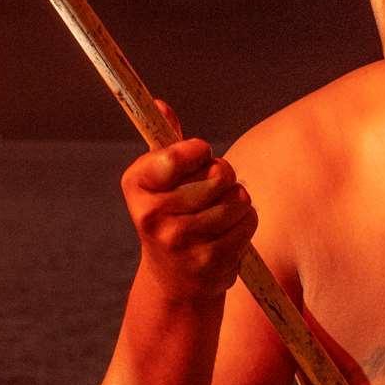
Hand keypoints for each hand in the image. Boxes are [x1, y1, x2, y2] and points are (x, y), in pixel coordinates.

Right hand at [120, 117, 254, 298]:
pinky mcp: (208, 261)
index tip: (200, 154)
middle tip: (215, 186)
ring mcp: (180, 241)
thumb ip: (165, 144)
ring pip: (238, 198)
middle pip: (218, 174)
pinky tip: (230, 230)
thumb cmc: (170, 215)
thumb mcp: (158, 181)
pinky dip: (246, 221)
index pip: (175, 156)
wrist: (172, 279)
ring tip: (223, 209)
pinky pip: (248, 222)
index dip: (198, 151)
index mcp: (136, 185)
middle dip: (225, 175)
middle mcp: (152, 215)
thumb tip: (159, 105)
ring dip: (238, 199)